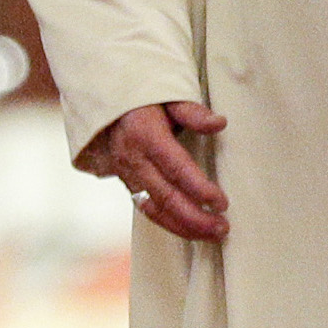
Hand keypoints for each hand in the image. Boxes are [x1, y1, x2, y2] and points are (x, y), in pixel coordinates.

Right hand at [78, 101, 229, 240]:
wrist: (104, 99)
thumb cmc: (144, 95)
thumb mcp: (167, 93)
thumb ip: (192, 111)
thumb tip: (219, 123)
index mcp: (145, 135)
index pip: (176, 169)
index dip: (199, 188)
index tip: (222, 202)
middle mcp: (132, 159)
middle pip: (165, 197)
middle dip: (195, 218)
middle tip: (223, 228)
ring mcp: (125, 174)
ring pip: (153, 209)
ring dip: (183, 227)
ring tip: (212, 234)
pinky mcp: (125, 182)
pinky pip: (145, 207)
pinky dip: (167, 222)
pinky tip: (189, 229)